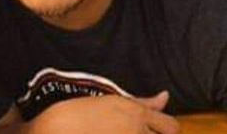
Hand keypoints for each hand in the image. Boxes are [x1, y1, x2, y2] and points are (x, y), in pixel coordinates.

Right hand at [31, 91, 179, 133]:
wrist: (55, 130)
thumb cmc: (78, 112)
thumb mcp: (112, 101)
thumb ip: (143, 102)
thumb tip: (165, 96)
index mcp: (135, 113)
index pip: (171, 126)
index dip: (165, 129)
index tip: (153, 130)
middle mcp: (136, 132)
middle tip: (136, 132)